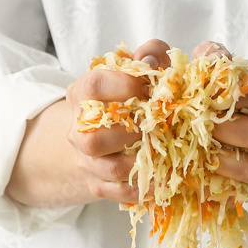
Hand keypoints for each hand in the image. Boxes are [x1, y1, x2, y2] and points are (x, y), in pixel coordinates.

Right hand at [66, 39, 170, 203]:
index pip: (92, 88)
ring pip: (111, 168)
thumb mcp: (133, 70)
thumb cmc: (123, 98)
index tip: (146, 85)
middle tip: (158, 124)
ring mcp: (87, 161)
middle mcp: (78, 130)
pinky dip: (147, 188)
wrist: (95, 137)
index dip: (120, 85)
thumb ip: (149, 55)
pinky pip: (122, 193)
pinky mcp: (98, 185)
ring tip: (168, 151)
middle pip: (93, 138)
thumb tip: (151, 57)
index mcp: (81, 95)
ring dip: (143, 161)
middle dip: (131, 132)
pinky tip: (167, 178)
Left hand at [192, 41, 247, 190]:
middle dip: (228, 131)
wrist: (242, 129)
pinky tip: (197, 174)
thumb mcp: (224, 69)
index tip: (206, 94)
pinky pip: (241, 190)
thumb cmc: (227, 94)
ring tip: (198, 152)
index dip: (237, 94)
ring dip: (222, 161)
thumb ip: (215, 58)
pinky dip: (217, 182)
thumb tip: (203, 58)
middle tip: (199, 126)